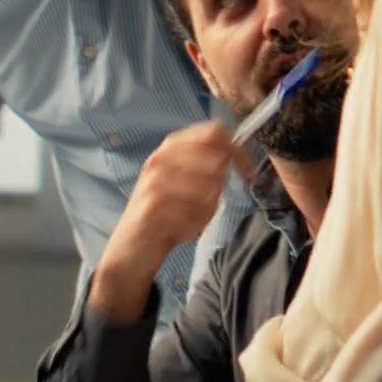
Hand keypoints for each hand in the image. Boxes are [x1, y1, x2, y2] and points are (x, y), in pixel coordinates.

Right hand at [91, 122, 247, 321]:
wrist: (131, 249)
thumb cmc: (166, 214)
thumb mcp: (190, 186)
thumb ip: (210, 168)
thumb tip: (231, 158)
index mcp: (171, 147)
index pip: (213, 133)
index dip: (238, 151)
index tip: (250, 173)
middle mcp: (160, 158)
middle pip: (214, 159)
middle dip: (221, 186)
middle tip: (211, 204)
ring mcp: (153, 181)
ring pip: (207, 190)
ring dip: (206, 210)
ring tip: (193, 221)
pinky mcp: (151, 206)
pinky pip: (193, 214)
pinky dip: (194, 226)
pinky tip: (184, 233)